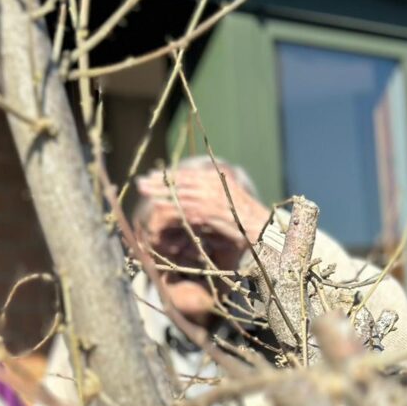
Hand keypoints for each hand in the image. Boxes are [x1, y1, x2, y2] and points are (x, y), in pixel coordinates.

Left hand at [137, 167, 269, 262]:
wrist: (266, 231)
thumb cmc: (245, 222)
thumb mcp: (225, 204)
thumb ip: (207, 199)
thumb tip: (187, 202)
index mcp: (219, 179)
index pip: (188, 174)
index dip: (169, 175)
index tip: (151, 175)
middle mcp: (216, 185)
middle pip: (182, 181)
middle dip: (160, 182)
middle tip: (140, 183)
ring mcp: (215, 197)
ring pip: (182, 193)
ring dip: (162, 193)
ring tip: (145, 193)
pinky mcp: (214, 212)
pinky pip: (187, 209)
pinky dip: (173, 208)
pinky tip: (159, 209)